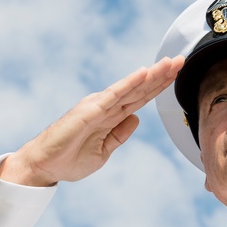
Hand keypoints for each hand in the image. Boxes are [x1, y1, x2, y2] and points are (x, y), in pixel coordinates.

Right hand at [0, 56, 184, 185]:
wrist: (45, 166)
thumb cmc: (69, 159)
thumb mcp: (104, 151)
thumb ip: (120, 135)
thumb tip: (137, 118)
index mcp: (110, 116)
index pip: (140, 98)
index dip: (158, 86)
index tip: (176, 74)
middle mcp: (106, 106)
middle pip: (140, 89)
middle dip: (161, 75)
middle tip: (181, 60)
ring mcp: (99, 106)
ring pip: (131, 88)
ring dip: (151, 75)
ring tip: (169, 63)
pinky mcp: (90, 110)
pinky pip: (115, 94)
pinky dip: (130, 83)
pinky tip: (144, 73)